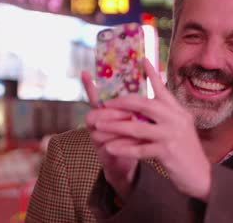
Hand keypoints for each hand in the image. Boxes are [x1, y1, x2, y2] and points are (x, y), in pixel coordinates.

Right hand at [81, 71, 138, 198]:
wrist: (132, 160)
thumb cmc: (134, 133)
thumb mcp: (136, 114)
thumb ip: (136, 100)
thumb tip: (146, 76)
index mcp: (103, 112)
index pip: (94, 97)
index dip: (88, 86)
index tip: (86, 72)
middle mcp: (96, 125)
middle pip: (93, 116)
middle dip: (110, 114)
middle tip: (128, 114)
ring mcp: (97, 140)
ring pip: (99, 132)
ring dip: (117, 129)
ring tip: (134, 127)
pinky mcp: (103, 155)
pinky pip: (109, 148)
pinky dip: (124, 144)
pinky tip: (136, 142)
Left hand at [95, 59, 211, 200]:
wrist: (199, 175)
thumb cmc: (186, 151)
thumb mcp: (181, 127)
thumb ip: (168, 114)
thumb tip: (151, 101)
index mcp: (178, 111)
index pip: (162, 89)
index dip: (152, 74)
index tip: (143, 60)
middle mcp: (176, 118)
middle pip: (145, 105)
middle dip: (121, 103)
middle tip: (104, 104)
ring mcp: (171, 134)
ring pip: (137, 127)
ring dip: (115, 127)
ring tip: (98, 127)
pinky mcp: (167, 151)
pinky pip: (139, 148)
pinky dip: (123, 148)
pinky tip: (110, 148)